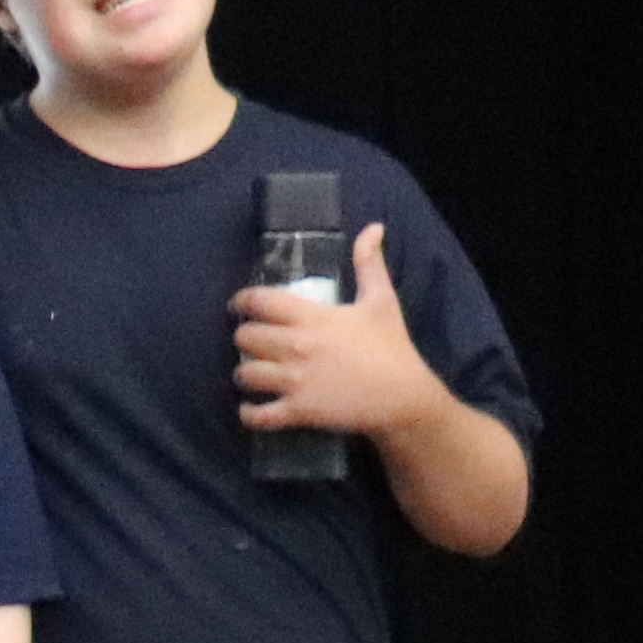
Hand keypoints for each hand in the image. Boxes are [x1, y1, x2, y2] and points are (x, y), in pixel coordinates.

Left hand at [234, 218, 447, 435]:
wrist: (404, 396)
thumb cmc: (392, 347)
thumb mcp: (382, 300)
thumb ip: (369, 263)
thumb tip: (374, 228)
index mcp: (311, 317)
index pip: (259, 301)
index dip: (241, 301)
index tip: (239, 306)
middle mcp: (295, 346)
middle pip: (245, 337)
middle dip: (244, 338)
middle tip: (252, 343)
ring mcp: (294, 381)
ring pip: (245, 374)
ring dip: (245, 374)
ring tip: (253, 374)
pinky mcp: (298, 411)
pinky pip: (258, 415)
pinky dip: (248, 414)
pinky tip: (250, 409)